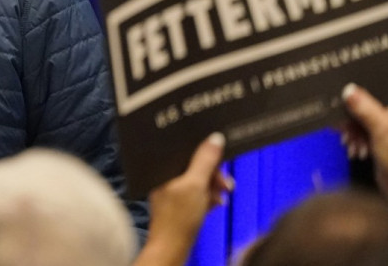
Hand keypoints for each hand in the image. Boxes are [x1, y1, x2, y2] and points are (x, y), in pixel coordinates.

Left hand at [134, 133, 230, 265]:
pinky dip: (208, 197)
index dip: (204, 152)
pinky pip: (197, 195)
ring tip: (222, 195)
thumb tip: (215, 138)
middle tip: (225, 183)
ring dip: (213, 186)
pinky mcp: (178, 205)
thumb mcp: (195, 184)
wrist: (172, 248)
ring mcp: (171, 191)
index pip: (185, 150)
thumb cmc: (178, 217)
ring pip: (197, 181)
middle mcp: (164, 176)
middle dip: (212, 174)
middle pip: (193, 166)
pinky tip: (217, 204)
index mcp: (162, 167)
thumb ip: (205, 160)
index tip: (221, 157)